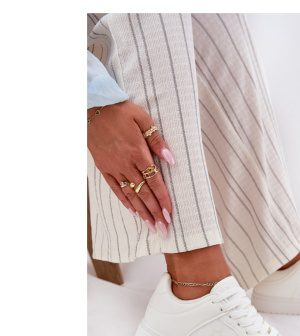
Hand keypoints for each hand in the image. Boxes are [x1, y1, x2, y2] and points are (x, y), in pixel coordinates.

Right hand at [87, 100, 174, 234]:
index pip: (154, 182)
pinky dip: (125, 201)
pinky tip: (133, 212)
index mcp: (138, 153)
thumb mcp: (143, 119)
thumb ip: (157, 141)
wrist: (92, 106)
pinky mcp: (104, 168)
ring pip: (130, 195)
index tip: (169, 214)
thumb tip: (171, 160)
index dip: (163, 199)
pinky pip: (115, 188)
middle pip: (144, 193)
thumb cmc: (120, 111)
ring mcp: (113, 167)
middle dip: (154, 213)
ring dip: (142, 212)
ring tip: (151, 227)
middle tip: (163, 229)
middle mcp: (126, 164)